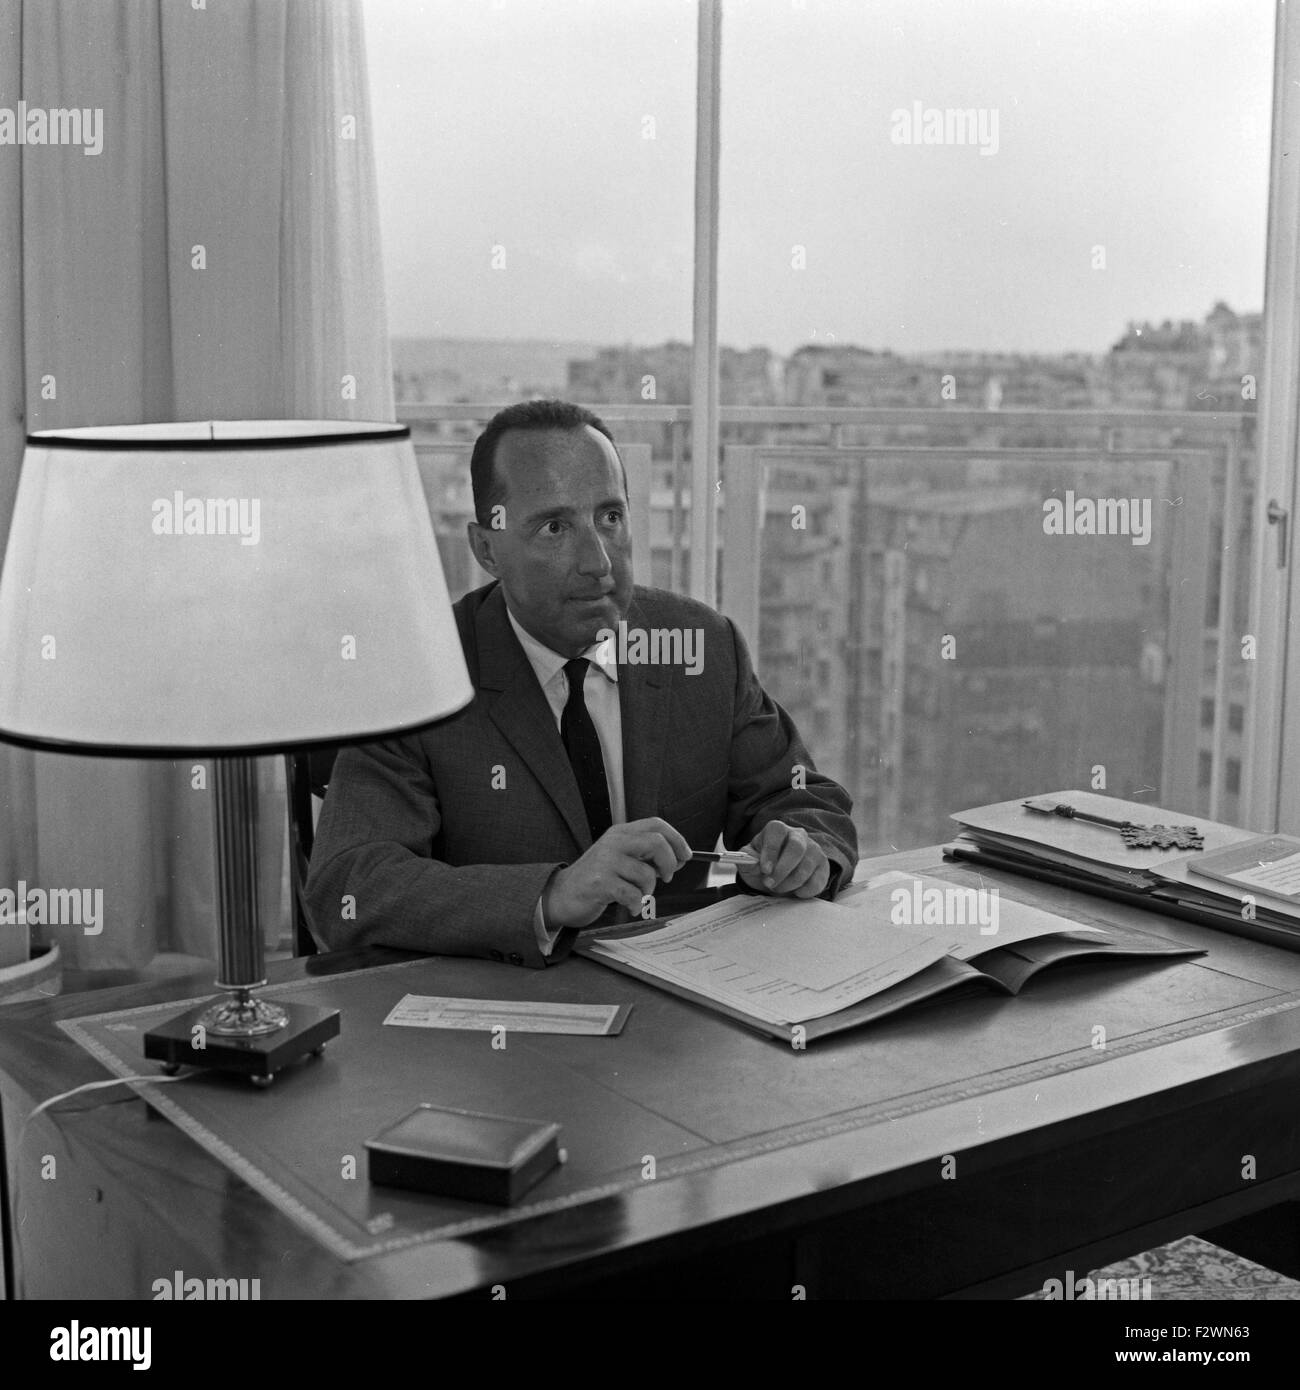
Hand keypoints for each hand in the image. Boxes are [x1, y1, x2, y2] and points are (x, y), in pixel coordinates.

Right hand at [544, 818, 690, 927]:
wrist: (562, 895)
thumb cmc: (597, 879)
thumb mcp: (620, 859)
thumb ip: (645, 855)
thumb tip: (678, 859)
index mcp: (620, 832)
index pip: (656, 824)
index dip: (677, 839)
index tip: (686, 856)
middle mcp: (613, 842)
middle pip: (656, 842)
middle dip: (669, 863)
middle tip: (666, 878)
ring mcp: (606, 861)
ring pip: (646, 873)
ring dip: (648, 890)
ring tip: (637, 895)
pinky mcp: (600, 882)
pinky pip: (632, 894)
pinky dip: (636, 904)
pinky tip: (629, 906)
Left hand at [736, 822, 830, 898]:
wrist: (778, 878)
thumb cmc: (762, 867)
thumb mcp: (749, 863)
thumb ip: (747, 861)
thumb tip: (753, 863)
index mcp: (777, 830)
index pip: (777, 831)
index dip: (771, 850)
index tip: (765, 870)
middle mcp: (798, 835)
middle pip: (796, 848)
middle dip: (782, 870)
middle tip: (770, 884)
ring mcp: (814, 850)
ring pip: (806, 866)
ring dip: (789, 883)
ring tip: (778, 888)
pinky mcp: (823, 867)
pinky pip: (817, 880)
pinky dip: (804, 891)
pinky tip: (795, 892)